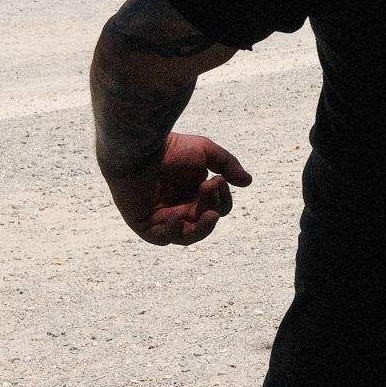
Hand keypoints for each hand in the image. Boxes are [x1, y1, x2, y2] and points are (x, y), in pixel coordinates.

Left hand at [103, 133, 251, 245]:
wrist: (137, 149)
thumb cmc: (169, 148)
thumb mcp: (206, 152)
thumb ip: (227, 165)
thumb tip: (248, 182)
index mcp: (193, 194)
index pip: (217, 208)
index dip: (223, 199)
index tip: (217, 179)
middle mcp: (179, 207)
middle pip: (206, 223)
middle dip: (213, 206)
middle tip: (208, 186)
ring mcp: (161, 217)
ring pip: (187, 236)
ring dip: (202, 228)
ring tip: (208, 214)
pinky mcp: (143, 223)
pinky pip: (161, 238)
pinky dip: (172, 232)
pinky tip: (175, 217)